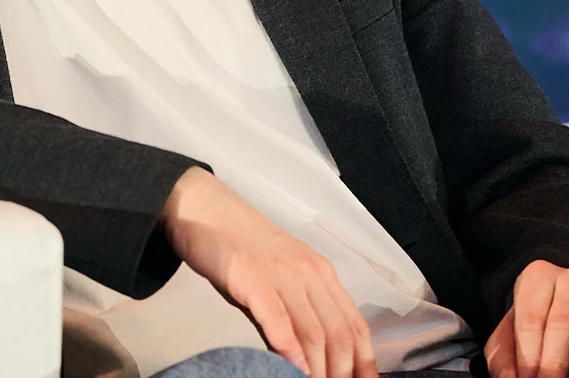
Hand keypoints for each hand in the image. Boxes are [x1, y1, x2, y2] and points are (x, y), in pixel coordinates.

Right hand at [160, 167, 378, 377]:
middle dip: (341, 373)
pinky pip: (277, 318)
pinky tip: (293, 370)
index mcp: (321, 273)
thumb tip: (310, 355)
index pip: (355, 324)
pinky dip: (289, 349)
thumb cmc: (240, 246)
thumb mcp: (279, 276)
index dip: (364, 361)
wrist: (204, 207)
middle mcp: (309, 272)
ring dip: (318, 370)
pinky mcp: (253, 277)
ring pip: (313, 331)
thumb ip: (297, 309)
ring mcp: (282, 274)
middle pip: (339, 334)